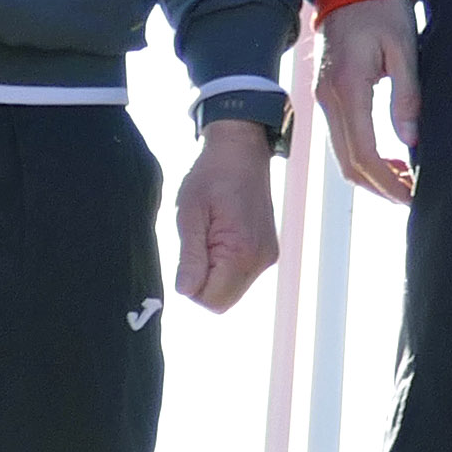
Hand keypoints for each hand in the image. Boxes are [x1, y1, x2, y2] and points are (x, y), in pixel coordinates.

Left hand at [170, 116, 281, 311]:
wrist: (241, 150)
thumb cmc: (211, 176)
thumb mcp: (190, 214)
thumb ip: (190, 257)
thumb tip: (184, 292)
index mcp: (242, 252)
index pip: (211, 300)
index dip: (191, 285)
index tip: (189, 252)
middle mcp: (261, 260)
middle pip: (222, 300)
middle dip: (202, 281)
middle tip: (197, 242)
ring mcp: (267, 257)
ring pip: (230, 289)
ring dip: (213, 272)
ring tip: (209, 234)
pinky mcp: (267, 252)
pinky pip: (239, 275)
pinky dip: (224, 264)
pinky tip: (221, 234)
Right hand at [320, 0, 420, 204]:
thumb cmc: (382, 8)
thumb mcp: (404, 47)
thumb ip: (407, 95)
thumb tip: (410, 139)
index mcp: (349, 88)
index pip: (364, 152)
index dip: (387, 181)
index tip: (411, 196)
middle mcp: (330, 98)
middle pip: (348, 162)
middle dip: (379, 187)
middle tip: (411, 197)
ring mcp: (324, 97)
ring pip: (342, 154)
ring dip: (371, 175)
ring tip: (405, 181)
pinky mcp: (328, 94)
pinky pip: (341, 138)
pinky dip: (362, 157)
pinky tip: (388, 159)